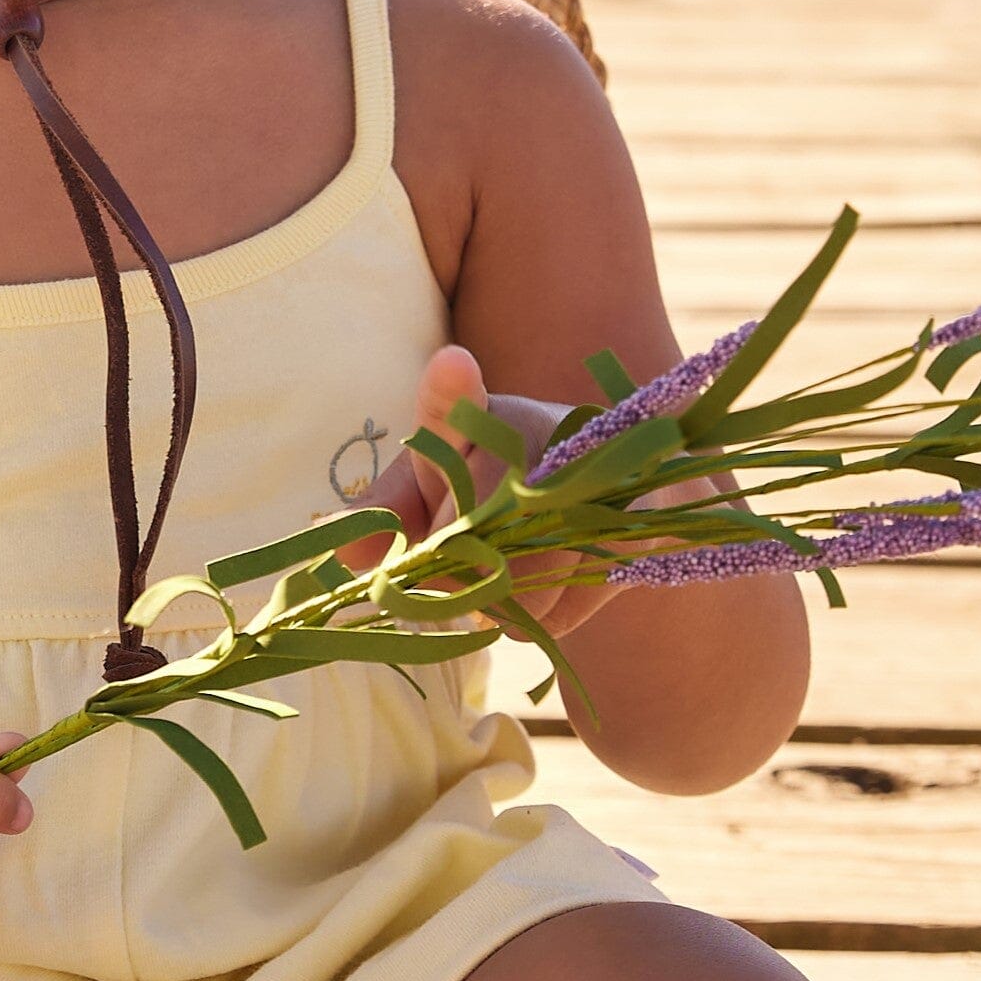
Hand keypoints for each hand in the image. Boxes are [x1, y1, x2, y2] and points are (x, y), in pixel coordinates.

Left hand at [352, 344, 701, 639]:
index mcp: (488, 413)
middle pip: (476, 534)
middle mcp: (549, 439)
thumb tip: (346, 551)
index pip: (457, 404)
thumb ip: (385, 511)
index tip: (453, 366)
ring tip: (504, 567)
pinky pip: (559, 612)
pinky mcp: (634, 536)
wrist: (606, 493)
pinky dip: (540, 614)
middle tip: (457, 560)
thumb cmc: (493, 482)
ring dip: (495, 598)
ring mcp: (600, 487)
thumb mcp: (431, 482)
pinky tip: (551, 578)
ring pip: (518, 583)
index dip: (453, 388)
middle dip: (448, 567)